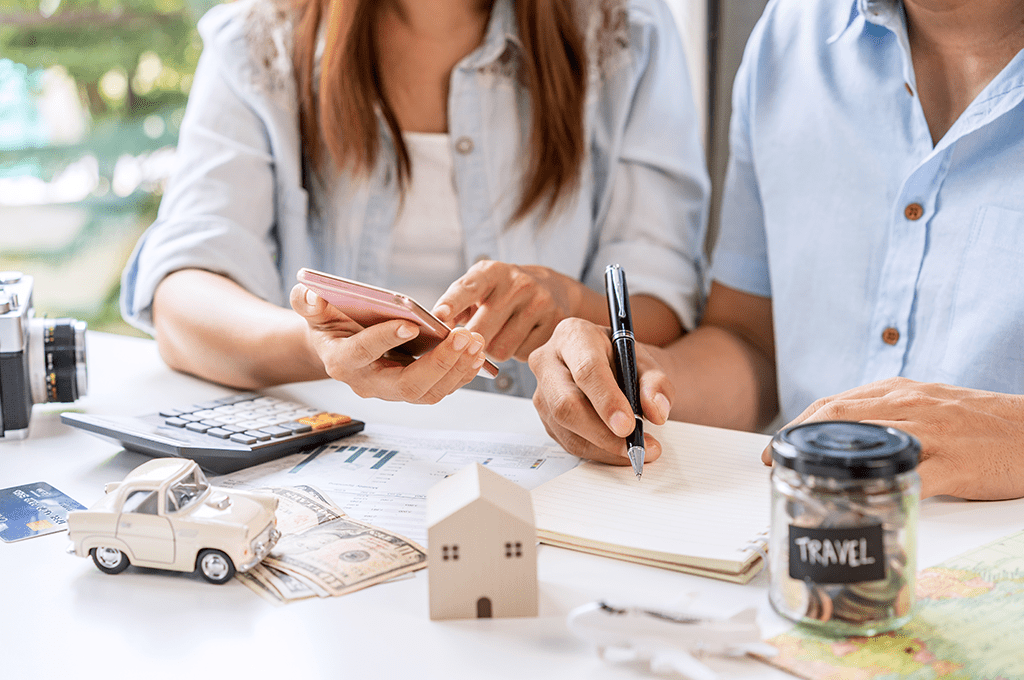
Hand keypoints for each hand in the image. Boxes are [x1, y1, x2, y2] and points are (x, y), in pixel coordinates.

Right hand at [291, 284, 486, 403]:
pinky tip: (477, 352)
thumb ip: (307, 302)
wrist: (339, 344)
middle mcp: (369, 384)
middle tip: (464, 337)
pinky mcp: (413, 389)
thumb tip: (310, 294)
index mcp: (341, 361)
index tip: (410, 323)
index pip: (363, 354)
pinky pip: (440, 388)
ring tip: (477, 342)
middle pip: (407, 385)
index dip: (385, 339)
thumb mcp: (313, 309)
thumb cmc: (329, 323)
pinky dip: (461, 372)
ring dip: (457, 369)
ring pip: (429, 392)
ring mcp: (393, 390)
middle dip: (439, 363)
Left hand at [433, 260, 584, 362]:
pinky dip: (517, 352)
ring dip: (495, 350)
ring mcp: (539, 302)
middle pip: (481, 331)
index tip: (439, 316)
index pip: (468, 288)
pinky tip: (522, 337)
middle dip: (471, 343)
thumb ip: (456, 307)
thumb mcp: (480, 289)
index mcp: (492, 272)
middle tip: (474, 340)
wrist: (553, 289)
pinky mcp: (555, 322)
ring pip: (500, 349)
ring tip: (502, 334)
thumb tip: (435, 333)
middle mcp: (517, 283)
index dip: (452, 303)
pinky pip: (522, 354)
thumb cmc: (504, 293)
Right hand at [529, 318, 672, 464]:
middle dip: (603, 432)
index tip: (628, 425)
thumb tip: (656, 411)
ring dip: (604, 447)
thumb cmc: (623, 360)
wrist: (609, 366)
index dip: (607, 400)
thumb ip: (656, 383)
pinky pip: (568, 442)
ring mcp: (542, 391)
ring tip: (637, 449)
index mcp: (574, 335)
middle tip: (635, 446)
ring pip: (567, 428)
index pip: (586, 370)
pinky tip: (620, 449)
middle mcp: (548, 361)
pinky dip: (598, 452)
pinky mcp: (545, 416)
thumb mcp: (646, 363)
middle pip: (567, 404)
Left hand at [760, 377, 1023, 499]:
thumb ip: (888, 412)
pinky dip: (877, 492)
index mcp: (899, 391)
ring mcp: (930, 434)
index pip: (834, 403)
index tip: (778, 445)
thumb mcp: (928, 403)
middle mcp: (909, 406)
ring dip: (826, 466)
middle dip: (799, 441)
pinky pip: (908, 478)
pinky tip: (856, 506)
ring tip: (802, 485)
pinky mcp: (954, 465)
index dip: (799, 425)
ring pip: (863, 444)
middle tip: (777, 463)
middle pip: (837, 418)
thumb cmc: (981, 421)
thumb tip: (843, 432)